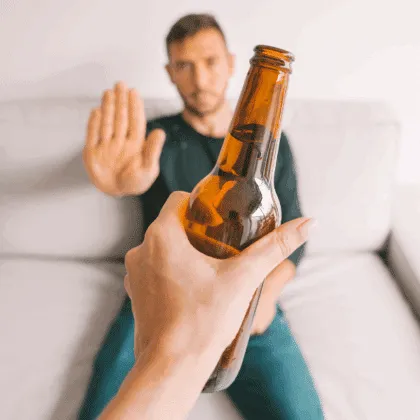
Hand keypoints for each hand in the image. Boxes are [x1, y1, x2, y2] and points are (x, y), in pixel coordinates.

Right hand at [83, 82, 165, 195]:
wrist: (117, 192)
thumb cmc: (136, 182)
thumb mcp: (148, 169)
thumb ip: (153, 150)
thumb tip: (160, 131)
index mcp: (136, 144)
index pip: (135, 121)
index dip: (134, 106)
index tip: (133, 91)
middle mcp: (121, 141)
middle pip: (121, 118)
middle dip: (121, 101)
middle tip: (120, 84)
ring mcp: (106, 145)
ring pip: (107, 123)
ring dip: (108, 107)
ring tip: (109, 92)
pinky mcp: (93, 152)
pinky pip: (93, 135)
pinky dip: (94, 124)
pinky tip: (96, 111)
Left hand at [124, 191, 314, 361]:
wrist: (172, 367)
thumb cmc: (204, 321)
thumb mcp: (244, 278)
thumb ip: (275, 248)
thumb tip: (309, 224)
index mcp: (161, 236)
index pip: (178, 199)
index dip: (200, 204)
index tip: (218, 218)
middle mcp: (140, 249)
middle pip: (172, 223)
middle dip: (196, 230)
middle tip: (221, 244)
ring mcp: (133, 272)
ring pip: (162, 246)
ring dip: (183, 251)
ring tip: (209, 267)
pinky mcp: (134, 292)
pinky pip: (154, 268)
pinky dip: (171, 270)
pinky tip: (192, 287)